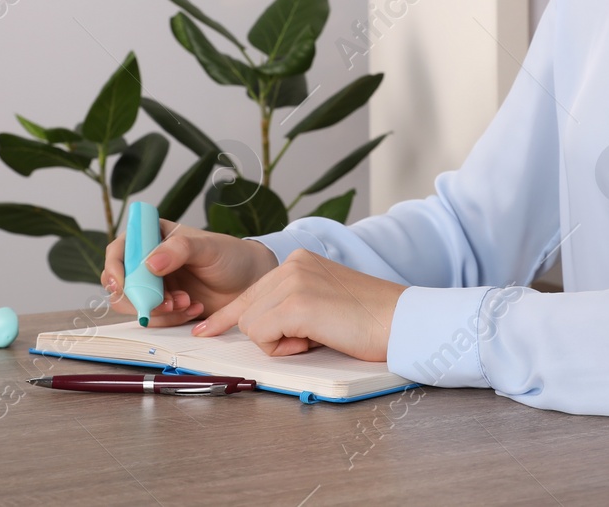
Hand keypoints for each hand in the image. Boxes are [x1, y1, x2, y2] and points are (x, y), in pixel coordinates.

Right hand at [101, 218, 277, 326]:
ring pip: (133, 304)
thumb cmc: (231, 257)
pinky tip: (194, 308)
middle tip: (166, 301)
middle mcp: (148, 261)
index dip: (114, 266)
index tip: (121, 283)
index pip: (119, 249)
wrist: (249, 283)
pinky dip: (170, 318)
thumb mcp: (208, 248)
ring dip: (157, 309)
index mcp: (154, 237)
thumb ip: (180, 250)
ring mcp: (154, 285)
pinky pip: (153, 318)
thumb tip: (149, 263)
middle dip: (139, 296)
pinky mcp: (164, 306)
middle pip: (119, 282)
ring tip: (186, 302)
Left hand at [191, 248, 408, 361]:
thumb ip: (291, 305)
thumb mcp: (322, 302)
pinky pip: (262, 335)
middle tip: (310, 337)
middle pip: (247, 310)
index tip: (207, 330)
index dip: (226, 316)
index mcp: (299, 261)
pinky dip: (284, 348)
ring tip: (317, 335)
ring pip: (251, 324)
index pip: (250, 291)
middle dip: (269, 335)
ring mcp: (293, 281)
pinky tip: (314, 339)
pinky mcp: (296, 303)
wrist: (401, 321)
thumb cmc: (368, 321)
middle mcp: (292, 264)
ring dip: (278, 342)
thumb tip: (258, 327)